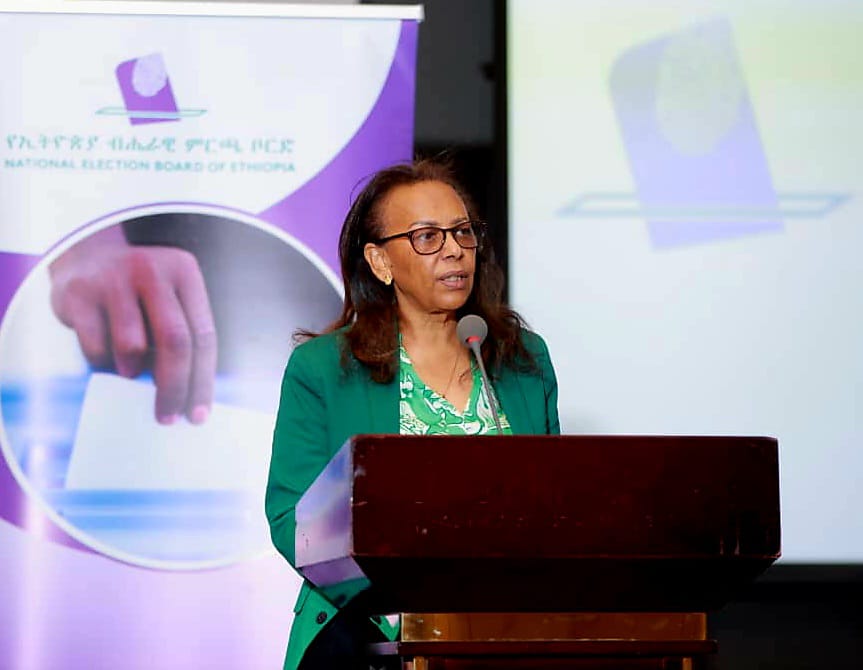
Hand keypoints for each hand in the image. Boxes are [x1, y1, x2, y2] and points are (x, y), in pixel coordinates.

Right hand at [49, 225, 216, 424]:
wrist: (84, 260)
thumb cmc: (138, 296)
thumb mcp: (168, 303)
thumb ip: (181, 340)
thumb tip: (187, 400)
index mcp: (184, 272)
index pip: (203, 334)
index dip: (203, 380)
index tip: (196, 415)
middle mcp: (152, 270)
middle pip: (175, 341)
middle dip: (174, 387)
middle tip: (167, 417)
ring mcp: (113, 278)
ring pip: (132, 346)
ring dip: (132, 371)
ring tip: (130, 371)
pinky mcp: (78, 294)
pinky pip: (95, 347)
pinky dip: (102, 363)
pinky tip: (104, 356)